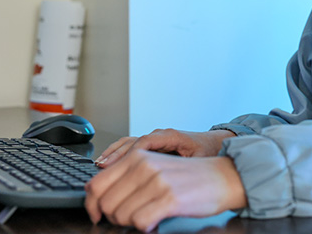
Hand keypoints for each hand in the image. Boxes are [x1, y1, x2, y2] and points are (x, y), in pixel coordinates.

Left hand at [84, 149, 246, 230]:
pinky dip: (145, 227)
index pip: (96, 184)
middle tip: (129, 218)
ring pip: (121, 215)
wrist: (223, 177)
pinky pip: (140, 222)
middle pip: (105, 203)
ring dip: (130, 223)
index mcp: (137, 157)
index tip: (97, 214)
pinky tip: (155, 221)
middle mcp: (144, 166)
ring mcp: (157, 182)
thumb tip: (99, 196)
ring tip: (146, 216)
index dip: (91, 204)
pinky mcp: (170, 199)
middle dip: (113, 217)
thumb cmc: (188, 177)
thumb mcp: (154, 167)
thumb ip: (128, 176)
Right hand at [96, 129, 234, 166]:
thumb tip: (170, 176)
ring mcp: (153, 140)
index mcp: (170, 136)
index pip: (146, 142)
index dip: (131, 154)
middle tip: (101, 167)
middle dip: (116, 155)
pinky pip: (130, 147)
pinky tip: (107, 165)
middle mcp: (158, 135)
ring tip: (99, 166)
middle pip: (132, 142)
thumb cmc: (207, 152)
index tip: (120, 165)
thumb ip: (183, 165)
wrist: (213, 144)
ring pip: (128, 143)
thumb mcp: (198, 159)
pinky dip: (117, 155)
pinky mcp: (151, 147)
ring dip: (113, 154)